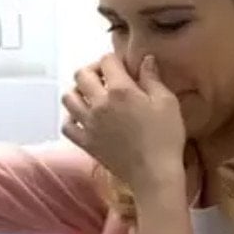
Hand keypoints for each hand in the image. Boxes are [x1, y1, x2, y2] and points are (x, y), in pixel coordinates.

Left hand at [61, 54, 186, 194]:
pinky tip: (82, 118)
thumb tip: (145, 60)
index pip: (106, 60)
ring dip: (77, 91)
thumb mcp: (167, 102)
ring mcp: (88, 124)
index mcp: (120, 90)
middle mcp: (99, 104)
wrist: (154, 173)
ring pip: (67, 98)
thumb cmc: (165, 136)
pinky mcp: (85, 142)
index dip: (114, 60)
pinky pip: (66, 126)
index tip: (123, 68)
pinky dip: (70, 118)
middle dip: (92, 70)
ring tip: (91, 96)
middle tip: (105, 78)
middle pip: (81, 74)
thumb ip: (152, 78)